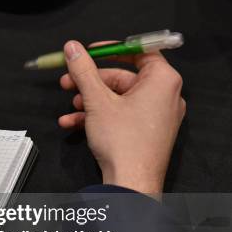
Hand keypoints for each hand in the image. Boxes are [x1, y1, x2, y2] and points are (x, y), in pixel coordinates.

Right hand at [59, 41, 185, 193]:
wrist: (131, 183)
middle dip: (90, 80)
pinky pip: (120, 116)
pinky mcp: (145, 132)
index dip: (111, 49)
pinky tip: (73, 122)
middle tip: (68, 80)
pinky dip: (97, 116)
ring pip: (117, 98)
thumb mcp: (96, 100)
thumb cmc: (125, 143)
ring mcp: (155, 116)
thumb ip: (83, 70)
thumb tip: (73, 49)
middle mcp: (164, 96)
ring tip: (70, 105)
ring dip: (89, 100)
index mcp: (162, 80)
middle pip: (122, 76)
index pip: (139, 52)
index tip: (90, 51)